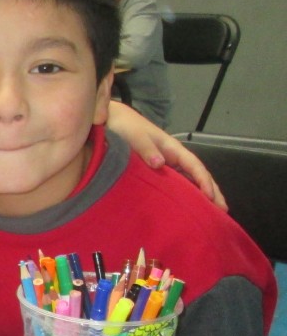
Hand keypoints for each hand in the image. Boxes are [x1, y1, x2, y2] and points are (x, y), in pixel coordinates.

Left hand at [105, 101, 226, 208]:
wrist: (111, 121)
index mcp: (172, 148)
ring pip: (189, 181)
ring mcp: (166, 165)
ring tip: (212, 214)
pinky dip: (185, 195)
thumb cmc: (125, 127)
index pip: (194, 166)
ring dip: (201, 195)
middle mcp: (173, 158)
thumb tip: (160, 164)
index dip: (203, 181)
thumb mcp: (135, 136)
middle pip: (197, 175)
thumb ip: (146, 149)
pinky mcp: (156, 171)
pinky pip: (176, 184)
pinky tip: (188, 207)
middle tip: (223, 211)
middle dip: (212, 191)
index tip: (210, 197)